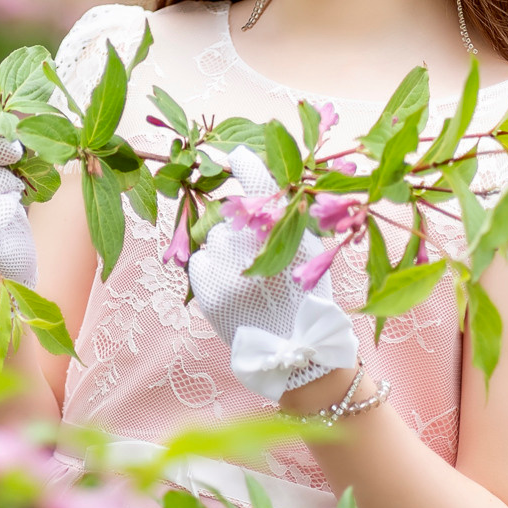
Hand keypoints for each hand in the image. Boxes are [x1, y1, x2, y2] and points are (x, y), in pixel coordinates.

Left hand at [187, 146, 359, 402]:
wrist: (294, 352)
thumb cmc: (305, 297)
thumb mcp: (308, 250)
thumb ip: (289, 215)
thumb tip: (263, 179)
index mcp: (285, 232)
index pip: (258, 182)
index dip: (245, 163)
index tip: (236, 154)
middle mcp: (252, 244)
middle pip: (230, 213)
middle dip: (239, 225)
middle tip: (256, 255)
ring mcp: (226, 266)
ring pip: (213, 237)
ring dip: (225, 248)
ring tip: (247, 278)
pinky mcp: (207, 289)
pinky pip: (199, 261)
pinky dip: (211, 269)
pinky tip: (231, 286)